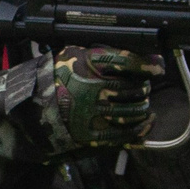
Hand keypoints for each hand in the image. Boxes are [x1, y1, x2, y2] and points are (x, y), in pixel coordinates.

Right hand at [35, 47, 162, 149]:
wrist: (32, 106)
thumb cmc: (57, 77)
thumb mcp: (77, 54)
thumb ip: (107, 54)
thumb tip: (145, 58)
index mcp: (88, 65)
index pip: (128, 62)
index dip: (148, 64)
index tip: (157, 67)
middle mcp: (92, 88)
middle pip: (135, 88)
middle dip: (143, 87)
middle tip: (141, 87)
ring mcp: (92, 113)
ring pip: (134, 110)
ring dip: (142, 106)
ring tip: (139, 103)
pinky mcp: (92, 134)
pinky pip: (126, 133)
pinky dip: (141, 127)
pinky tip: (146, 122)